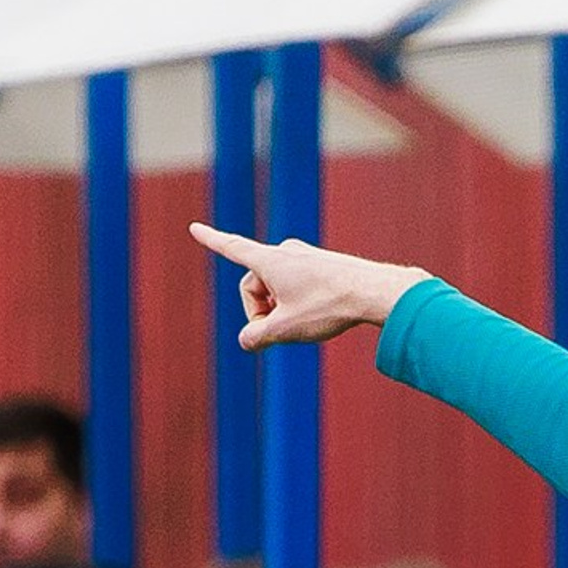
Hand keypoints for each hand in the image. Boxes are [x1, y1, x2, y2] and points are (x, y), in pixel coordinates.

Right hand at [189, 224, 426, 350]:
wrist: (372, 292)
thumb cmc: (327, 306)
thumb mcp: (285, 329)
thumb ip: (257, 337)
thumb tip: (247, 340)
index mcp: (269, 261)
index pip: (232, 249)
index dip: (212, 241)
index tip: (194, 228)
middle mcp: (284, 252)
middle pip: (255, 288)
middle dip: (261, 312)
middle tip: (281, 330)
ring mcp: (303, 258)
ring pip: (277, 291)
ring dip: (281, 311)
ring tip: (306, 321)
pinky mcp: (319, 266)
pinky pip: (296, 290)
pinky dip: (298, 306)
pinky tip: (319, 314)